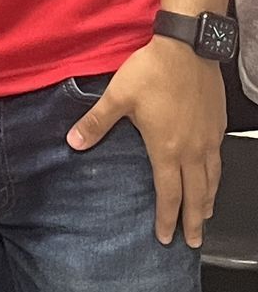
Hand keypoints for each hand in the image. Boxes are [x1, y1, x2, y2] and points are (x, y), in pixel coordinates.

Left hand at [66, 35, 226, 245]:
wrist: (187, 49)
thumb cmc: (151, 72)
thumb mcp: (117, 97)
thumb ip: (96, 123)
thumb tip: (73, 143)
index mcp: (167, 149)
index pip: (168, 194)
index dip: (167, 218)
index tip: (167, 237)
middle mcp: (192, 150)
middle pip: (196, 195)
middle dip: (194, 221)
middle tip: (193, 242)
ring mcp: (209, 138)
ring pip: (212, 179)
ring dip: (208, 201)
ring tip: (205, 216)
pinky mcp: (218, 125)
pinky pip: (219, 160)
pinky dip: (216, 177)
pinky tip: (212, 178)